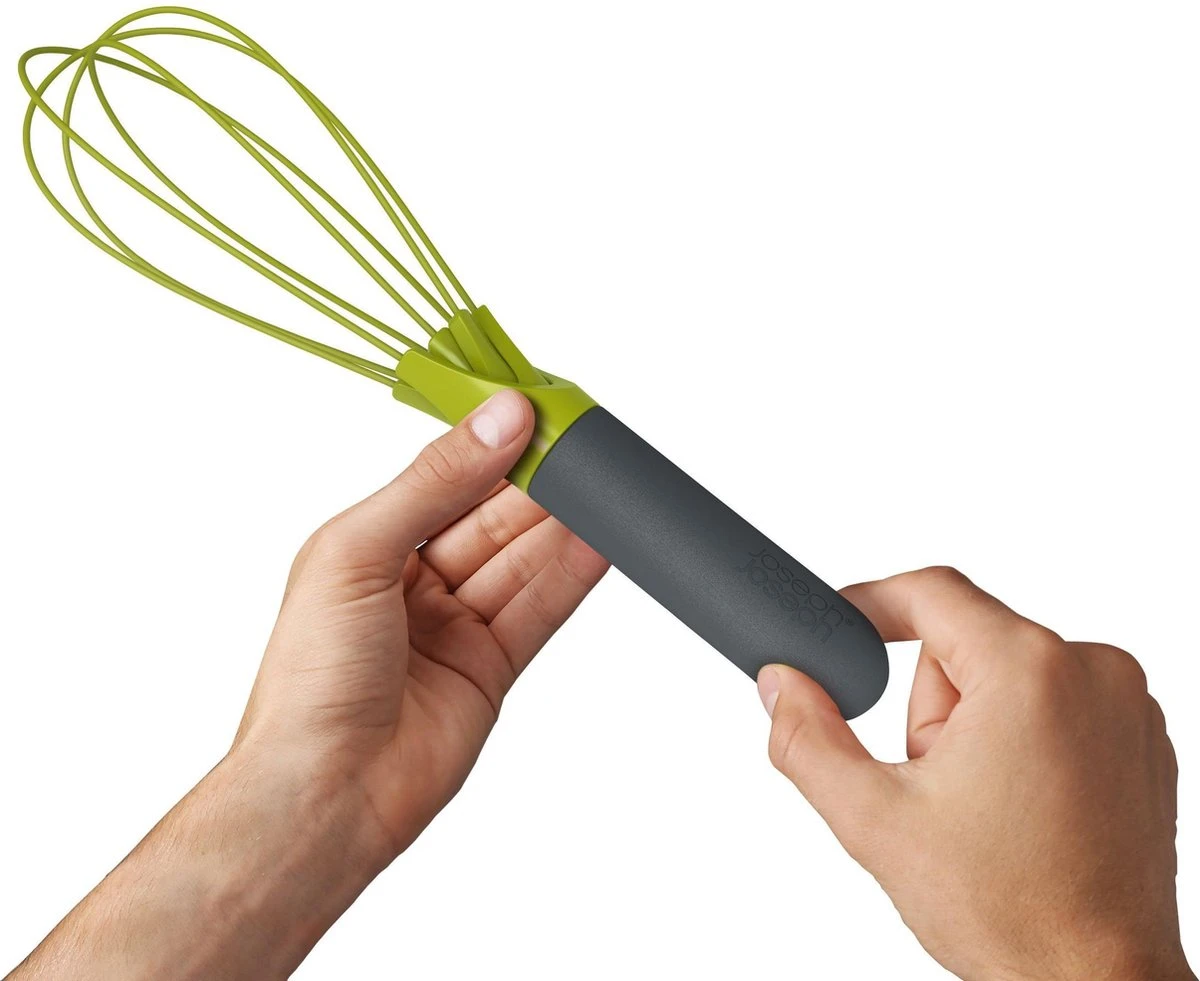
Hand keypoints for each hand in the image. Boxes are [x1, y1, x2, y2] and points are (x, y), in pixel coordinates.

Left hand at [9, 390, 607, 979]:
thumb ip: (435, 483)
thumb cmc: (311, 677)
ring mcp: (457, 624)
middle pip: (493, 515)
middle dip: (538, 479)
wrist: (325, 793)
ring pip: (523, 558)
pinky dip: (574, 573)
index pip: (445, 477)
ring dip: (565, 521)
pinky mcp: (493, 666)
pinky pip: (541, 607)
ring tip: (607, 481)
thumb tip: (497, 419)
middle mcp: (415, 580)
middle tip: (585, 441)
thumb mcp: (360, 552)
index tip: (538, 408)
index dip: (492, 443)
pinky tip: (603, 538)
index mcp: (370, 544)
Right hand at [758, 567, 1191, 980]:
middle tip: (935, 784)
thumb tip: (780, 684)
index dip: (870, 603)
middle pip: (965, 645)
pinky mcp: (1141, 737)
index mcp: (1031, 671)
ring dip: (975, 725)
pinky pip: (1054, 702)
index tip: (839, 626)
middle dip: (931, 708)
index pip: (930, 591)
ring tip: (983, 807)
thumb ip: (807, 739)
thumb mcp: (875, 821)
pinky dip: (1022, 738)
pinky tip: (1020, 809)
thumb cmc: (1013, 913)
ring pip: (1007, 674)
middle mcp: (1094, 671)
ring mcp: (1126, 705)